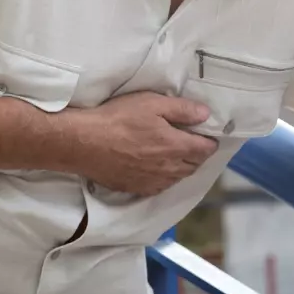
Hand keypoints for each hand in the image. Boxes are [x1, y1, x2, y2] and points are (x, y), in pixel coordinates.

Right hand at [63, 91, 218, 196]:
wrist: (84, 142)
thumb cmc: (118, 119)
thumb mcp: (152, 104)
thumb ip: (182, 110)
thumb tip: (206, 114)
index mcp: (175, 146)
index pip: (205, 149)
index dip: (209, 141)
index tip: (206, 135)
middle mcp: (169, 168)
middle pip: (194, 166)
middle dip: (197, 155)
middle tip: (192, 143)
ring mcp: (153, 181)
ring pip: (178, 178)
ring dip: (182, 167)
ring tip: (176, 155)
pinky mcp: (136, 189)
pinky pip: (160, 187)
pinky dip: (165, 179)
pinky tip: (158, 170)